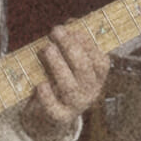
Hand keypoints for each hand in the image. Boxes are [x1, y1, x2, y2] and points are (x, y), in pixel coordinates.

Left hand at [23, 19, 110, 140]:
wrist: (49, 116)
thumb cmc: (60, 81)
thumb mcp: (69, 63)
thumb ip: (72, 45)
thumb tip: (71, 23)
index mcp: (98, 77)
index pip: (100, 61)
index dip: (87, 44)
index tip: (71, 29)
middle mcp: (91, 91)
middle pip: (84, 69)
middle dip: (70, 48)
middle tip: (56, 32)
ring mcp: (76, 105)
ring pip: (70, 86)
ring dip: (58, 66)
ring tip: (47, 49)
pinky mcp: (60, 117)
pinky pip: (54, 108)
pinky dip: (47, 96)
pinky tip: (40, 84)